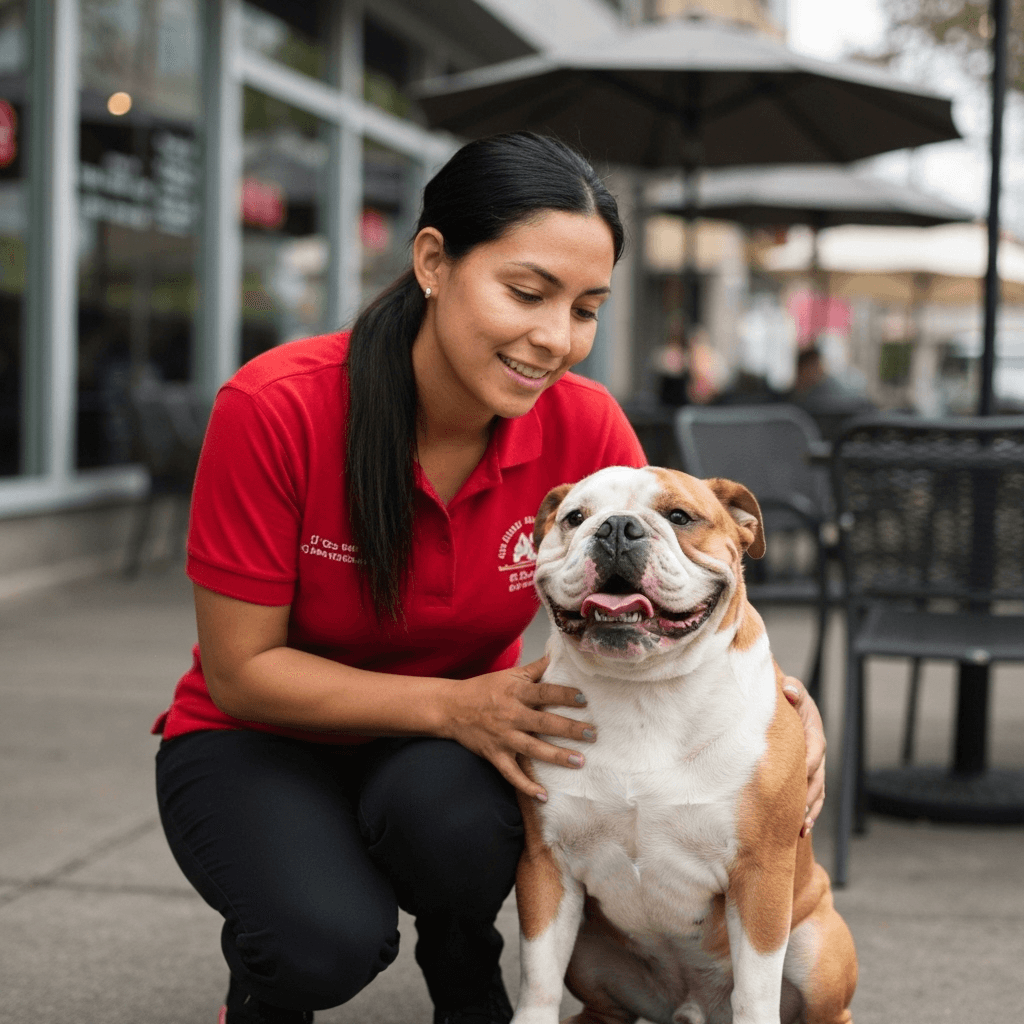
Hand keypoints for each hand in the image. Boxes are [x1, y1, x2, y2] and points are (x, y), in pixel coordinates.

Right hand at [440, 655, 595, 801]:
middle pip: (544, 723)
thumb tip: (557, 655)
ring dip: (557, 756)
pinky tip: (544, 796)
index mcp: (515, 692)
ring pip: (533, 749)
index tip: (584, 699)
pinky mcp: (495, 755)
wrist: (451, 707)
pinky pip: (512, 774)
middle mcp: (511, 715)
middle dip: (569, 729)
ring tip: (580, 762)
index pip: (544, 692)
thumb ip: (535, 669)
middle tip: (592, 734)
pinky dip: (526, 787)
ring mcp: (503, 737)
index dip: (564, 695)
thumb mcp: (509, 675)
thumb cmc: (484, 689)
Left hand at [782, 676, 825, 836]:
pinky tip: (801, 831)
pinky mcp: (808, 777)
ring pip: (817, 792)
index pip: (814, 750)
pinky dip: (809, 814)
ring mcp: (814, 767)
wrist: (787, 704)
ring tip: (800, 828)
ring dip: (810, 811)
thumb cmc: (787, 696)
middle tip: (799, 813)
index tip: (797, 776)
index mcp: (814, 732)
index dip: (807, 764)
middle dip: (809, 795)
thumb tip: (788, 692)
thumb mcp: (792, 688)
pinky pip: (813, 798)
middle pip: (817, 777)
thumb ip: (792, 689)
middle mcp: (817, 753)